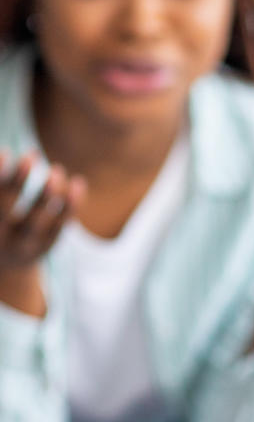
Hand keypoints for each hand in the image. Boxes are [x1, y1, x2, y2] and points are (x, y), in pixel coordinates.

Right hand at [0, 150, 85, 268]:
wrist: (7, 269)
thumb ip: (3, 190)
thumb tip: (3, 154)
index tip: (4, 152)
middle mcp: (0, 237)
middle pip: (6, 209)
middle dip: (18, 181)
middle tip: (30, 155)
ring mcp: (24, 245)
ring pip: (39, 219)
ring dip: (50, 193)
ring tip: (56, 169)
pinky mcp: (46, 247)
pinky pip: (61, 225)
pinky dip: (71, 204)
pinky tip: (78, 183)